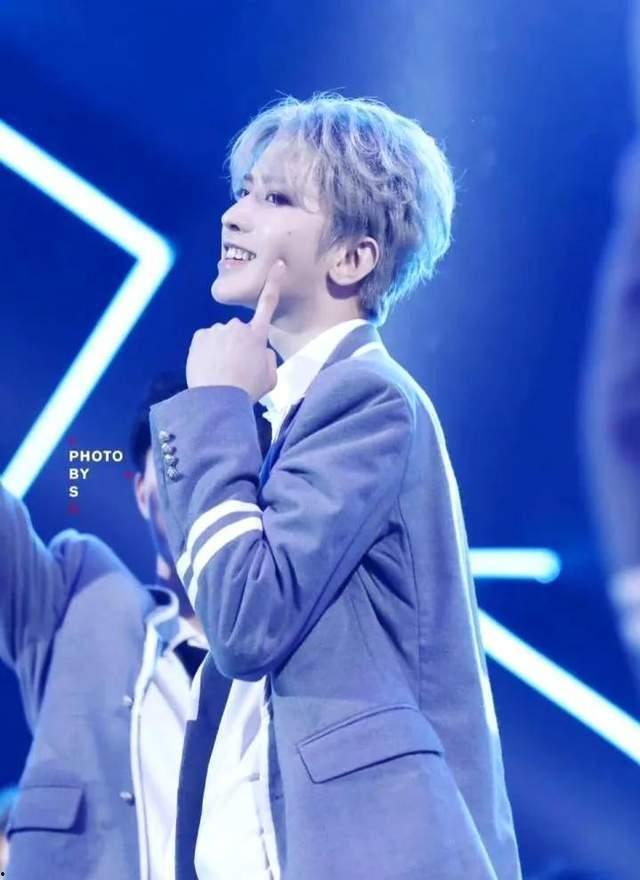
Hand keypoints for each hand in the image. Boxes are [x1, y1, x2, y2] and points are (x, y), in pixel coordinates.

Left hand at [186, 260, 283, 400]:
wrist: (218, 399)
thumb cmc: (248, 391)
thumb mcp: (271, 378)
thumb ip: (268, 359)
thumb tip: (261, 351)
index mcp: (258, 335)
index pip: (268, 303)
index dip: (274, 283)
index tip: (278, 265)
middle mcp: (237, 327)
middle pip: (239, 331)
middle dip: (237, 344)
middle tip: (236, 368)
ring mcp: (217, 330)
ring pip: (220, 337)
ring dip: (221, 349)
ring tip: (221, 372)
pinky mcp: (200, 337)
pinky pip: (205, 341)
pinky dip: (206, 352)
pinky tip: (209, 368)